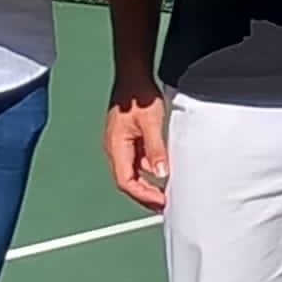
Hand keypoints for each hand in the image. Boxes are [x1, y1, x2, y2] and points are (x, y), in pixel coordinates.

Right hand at [104, 77, 168, 210]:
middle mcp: (115, 149)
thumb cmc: (138, 96)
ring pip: (133, 173)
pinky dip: (149, 172)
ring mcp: (121, 145)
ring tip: (165, 194)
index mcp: (116, 147)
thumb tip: (160, 174)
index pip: (126, 182)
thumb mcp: (151, 123)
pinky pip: (138, 162)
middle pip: (128, 182)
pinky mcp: (129, 140)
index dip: (143, 195)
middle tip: (165, 205)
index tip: (161, 202)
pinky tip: (163, 173)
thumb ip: (155, 149)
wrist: (133, 76)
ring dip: (148, 185)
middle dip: (146, 196)